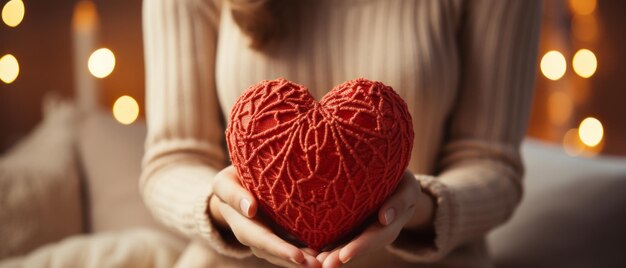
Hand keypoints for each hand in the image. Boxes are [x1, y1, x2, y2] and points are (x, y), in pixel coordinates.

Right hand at [209, 166, 321, 267]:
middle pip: (274, 252)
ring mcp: (265, 237)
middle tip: (318, 265)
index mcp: (240, 224)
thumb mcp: (224, 183)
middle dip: (295, 261)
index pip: (259, 238)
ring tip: (324, 263)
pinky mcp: (278, 235)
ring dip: (303, 262)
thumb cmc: (231, 179)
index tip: (297, 256)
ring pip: (283, 254)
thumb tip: (249, 209)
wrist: (234, 186)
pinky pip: (291, 245)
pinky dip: (306, 252)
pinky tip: (324, 254)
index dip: (278, 248)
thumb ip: (233, 194)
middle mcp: (252, 236)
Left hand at [316, 171, 434, 266]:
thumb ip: (401, 200)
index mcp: (392, 223)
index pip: (377, 236)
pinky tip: (312, 252)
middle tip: (325, 264)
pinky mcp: (351, 226)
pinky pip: (339, 237)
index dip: (362, 246)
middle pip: (358, 245)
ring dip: (332, 254)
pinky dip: (327, 245)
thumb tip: (385, 218)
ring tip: (316, 262)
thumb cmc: (401, 180)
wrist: (394, 180)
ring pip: (348, 244)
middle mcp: (377, 231)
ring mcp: (363, 230)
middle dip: (342, 255)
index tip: (345, 255)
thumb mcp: (408, 187)